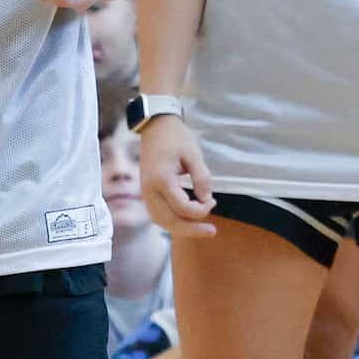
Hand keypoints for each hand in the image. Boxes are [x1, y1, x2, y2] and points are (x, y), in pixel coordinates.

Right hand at [138, 113, 217, 239]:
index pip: (182, 207)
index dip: (201, 210)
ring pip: (161, 221)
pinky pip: (157, 214)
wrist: (156, 126)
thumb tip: (207, 200)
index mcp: (161, 179)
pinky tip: (186, 221)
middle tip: (212, 232)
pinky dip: (171, 221)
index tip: (214, 201)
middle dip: (191, 229)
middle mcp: (149, 190)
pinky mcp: (146, 192)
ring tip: (200, 230)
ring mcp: (145, 192)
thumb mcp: (194, 155)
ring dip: (180, 228)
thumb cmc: (176, 138)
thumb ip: (202, 178)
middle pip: (169, 220)